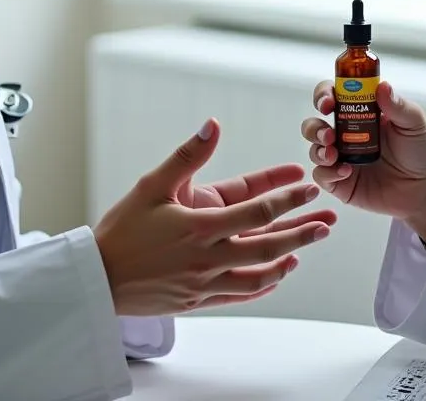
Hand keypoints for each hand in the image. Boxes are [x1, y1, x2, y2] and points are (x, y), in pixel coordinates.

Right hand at [93, 118, 336, 315]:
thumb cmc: (122, 229)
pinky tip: (277, 274)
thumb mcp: (153, 185)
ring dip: (288, 258)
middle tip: (327, 220)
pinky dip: (264, 284)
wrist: (98, 279)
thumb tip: (214, 125)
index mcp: (200, 225)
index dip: (285, 197)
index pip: (256, 210)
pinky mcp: (200, 300)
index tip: (308, 187)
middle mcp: (209, 256)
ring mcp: (206, 282)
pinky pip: (241, 294)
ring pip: (259, 272)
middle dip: (301, 229)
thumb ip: (188, 156)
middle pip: (268, 244)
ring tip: (307, 245)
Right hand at [301, 81, 425, 247]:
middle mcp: (347, 134)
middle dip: (314, 127)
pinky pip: (322, 176)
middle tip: (329, 134)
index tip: (328, 102)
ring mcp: (343, 158)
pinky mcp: (342, 183)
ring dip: (318, 149)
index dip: (323, 95)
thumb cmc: (423, 151)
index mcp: (360, 113)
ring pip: (314, 149)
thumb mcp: (414, 123)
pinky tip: (345, 172)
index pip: (333, 97)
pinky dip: (327, 173)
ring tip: (333, 154)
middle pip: (315, 123)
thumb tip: (382, 86)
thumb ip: (398, 105)